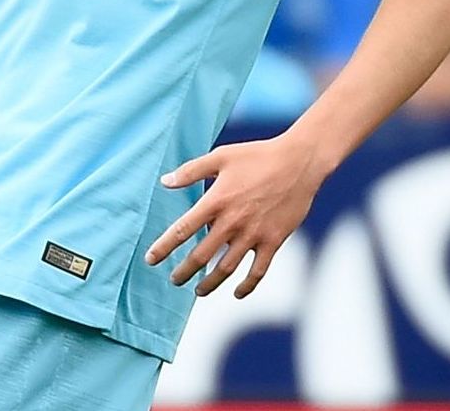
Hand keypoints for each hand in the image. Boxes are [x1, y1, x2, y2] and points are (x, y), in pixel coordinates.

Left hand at [144, 134, 324, 298]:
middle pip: (201, 255)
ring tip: (198, 291)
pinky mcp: (274, 241)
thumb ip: (191, 170)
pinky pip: (258, 271)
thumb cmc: (257, 155)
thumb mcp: (221, 156)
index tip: (150, 260)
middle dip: (184, 271)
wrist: (298, 162)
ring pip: (226, 268)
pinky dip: (247, 286)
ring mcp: (254, 234)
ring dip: (210, 283)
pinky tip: (237, 292)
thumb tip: (164, 182)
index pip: (182, 230)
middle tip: (173, 280)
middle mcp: (232, 222)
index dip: (164, 247)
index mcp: (216, 201)